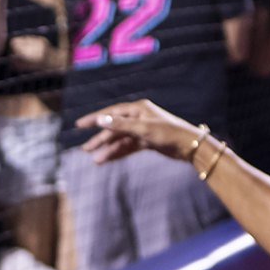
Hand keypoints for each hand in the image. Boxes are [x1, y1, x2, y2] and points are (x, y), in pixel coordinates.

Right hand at [76, 100, 200, 164]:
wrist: (190, 147)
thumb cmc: (169, 133)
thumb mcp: (143, 129)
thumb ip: (121, 125)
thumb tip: (100, 120)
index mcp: (138, 109)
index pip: (111, 113)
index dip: (95, 119)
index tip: (79, 124)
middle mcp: (139, 117)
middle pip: (114, 128)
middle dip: (100, 139)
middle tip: (85, 149)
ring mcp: (142, 130)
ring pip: (120, 140)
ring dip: (109, 149)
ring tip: (96, 160)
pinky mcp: (147, 142)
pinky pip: (128, 147)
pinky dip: (119, 153)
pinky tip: (108, 160)